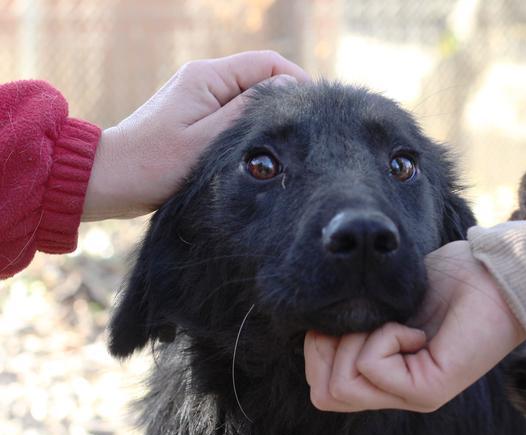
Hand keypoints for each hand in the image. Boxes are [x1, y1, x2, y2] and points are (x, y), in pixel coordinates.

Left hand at [83, 51, 307, 219]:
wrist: (110, 178)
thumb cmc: (154, 164)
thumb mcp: (207, 141)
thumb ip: (247, 112)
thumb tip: (285, 92)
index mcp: (208, 77)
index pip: (268, 64)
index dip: (298, 84)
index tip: (315, 113)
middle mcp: (204, 79)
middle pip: (261, 79)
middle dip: (284, 103)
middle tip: (302, 135)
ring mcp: (199, 96)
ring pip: (248, 98)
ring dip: (266, 117)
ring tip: (282, 146)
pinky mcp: (195, 115)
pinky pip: (233, 113)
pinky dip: (248, 127)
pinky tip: (256, 149)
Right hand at [304, 241, 525, 411]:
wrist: (495, 276)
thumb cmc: (446, 282)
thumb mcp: (382, 305)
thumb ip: (353, 325)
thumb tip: (316, 330)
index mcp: (383, 377)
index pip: (321, 389)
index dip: (318, 350)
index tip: (349, 316)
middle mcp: (395, 394)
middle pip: (324, 394)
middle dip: (329, 349)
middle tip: (369, 321)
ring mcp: (412, 396)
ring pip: (343, 386)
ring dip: (356, 341)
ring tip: (394, 324)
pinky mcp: (429, 390)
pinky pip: (373, 366)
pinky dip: (385, 337)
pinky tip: (416, 328)